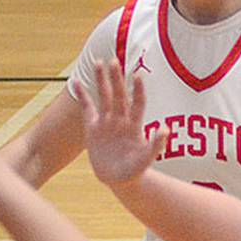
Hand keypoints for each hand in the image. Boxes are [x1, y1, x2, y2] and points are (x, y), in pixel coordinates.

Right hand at [75, 58, 165, 187]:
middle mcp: (121, 119)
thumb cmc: (135, 170)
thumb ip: (155, 145)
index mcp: (134, 126)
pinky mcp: (93, 127)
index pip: (137, 103)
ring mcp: (107, 122)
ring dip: (101, 80)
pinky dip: (82, 96)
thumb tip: (165, 130)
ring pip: (104, 96)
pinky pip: (87, 108)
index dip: (137, 90)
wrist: (120, 179)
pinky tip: (75, 83)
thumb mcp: (146, 159)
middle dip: (116, 78)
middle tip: (114, 60)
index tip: (137, 76)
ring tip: (98, 61)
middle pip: (118, 95)